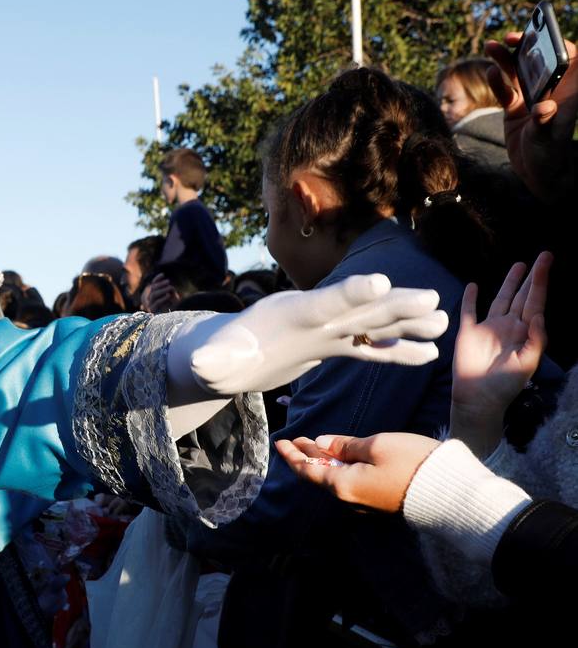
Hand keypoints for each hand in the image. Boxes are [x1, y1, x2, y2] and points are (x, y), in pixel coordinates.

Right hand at [141, 277, 179, 312]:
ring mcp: (149, 305)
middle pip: (152, 288)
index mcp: (150, 295)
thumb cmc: (169, 307)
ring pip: (153, 295)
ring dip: (162, 290)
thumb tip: (170, 285)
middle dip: (160, 284)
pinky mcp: (152, 311)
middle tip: (168, 281)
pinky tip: (168, 295)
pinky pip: (156, 303)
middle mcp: (148, 299)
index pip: (152, 284)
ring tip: (170, 287)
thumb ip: (168, 290)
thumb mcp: (169, 297)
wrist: (167, 320)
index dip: (156, 279)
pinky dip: (163, 298)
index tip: (163, 274)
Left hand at [185, 274, 447, 395]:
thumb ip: (213, 361)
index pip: (322, 302)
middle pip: (359, 309)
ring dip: (406, 323)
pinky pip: (368, 348)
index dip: (349, 293)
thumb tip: (204, 365)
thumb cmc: (215, 360)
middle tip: (432, 298)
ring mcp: (324, 331)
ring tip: (443, 320)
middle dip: (395, 304)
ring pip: (372, 324)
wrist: (222, 358)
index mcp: (287, 315)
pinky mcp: (328, 346)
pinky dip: (395, 350)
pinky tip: (427, 352)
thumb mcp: (211, 363)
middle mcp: (312, 317)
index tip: (380, 282)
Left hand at [275, 433, 440, 512]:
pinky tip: (339, 459)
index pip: (307, 470)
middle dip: (306, 456)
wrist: (451, 494)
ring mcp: (366, 503)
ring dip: (323, 461)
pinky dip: (339, 468)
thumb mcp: (376, 445)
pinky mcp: (381, 502)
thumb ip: (346, 445)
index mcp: (343, 485)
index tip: (280, 442)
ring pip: (335, 479)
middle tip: (295, 439)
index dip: (292, 455)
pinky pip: (351, 483)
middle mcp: (350, 499)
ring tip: (314, 445)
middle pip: (320, 475)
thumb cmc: (413, 464)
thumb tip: (322, 444)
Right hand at [449, 253, 548, 455]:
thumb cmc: (506, 385)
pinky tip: (473, 285)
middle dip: (531, 277)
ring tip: (519, 265)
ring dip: (508, 283)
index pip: (535, 301)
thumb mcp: (528, 363)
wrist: (479, 398)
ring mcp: (488, 328)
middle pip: (521, 296)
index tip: (546, 261)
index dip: (541, 281)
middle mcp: (508, 326)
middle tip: (542, 256)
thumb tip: (537, 315)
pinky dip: (470, 298)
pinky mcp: (468, 333)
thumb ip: (536, 339)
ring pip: (500, 299)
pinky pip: (469, 311)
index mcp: (525, 332)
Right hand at [485, 33, 577, 202]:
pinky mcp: (516, 110)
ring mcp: (531, 99)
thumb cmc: (549, 158)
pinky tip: (490, 71)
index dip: (557, 44)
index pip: (568, 60)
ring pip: (519, 72)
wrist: (537, 176)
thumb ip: (545, 123)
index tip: (541, 35)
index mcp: (566, 94)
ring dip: (507, 59)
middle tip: (513, 37)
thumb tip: (543, 107)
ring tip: (493, 46)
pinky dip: (497, 81)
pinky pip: (506, 90)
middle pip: (539, 61)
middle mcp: (550, 92)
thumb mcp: (548, 141)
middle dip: (527, 47)